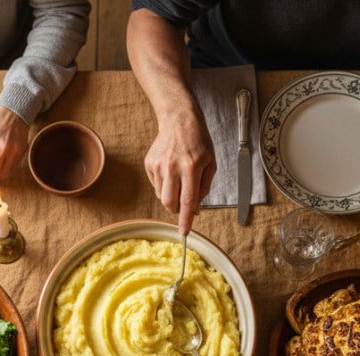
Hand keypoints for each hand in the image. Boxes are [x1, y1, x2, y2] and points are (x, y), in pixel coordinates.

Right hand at [143, 108, 214, 234]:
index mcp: (191, 167)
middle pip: (169, 203)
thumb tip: (194, 209)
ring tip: (179, 180)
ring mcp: (158, 165)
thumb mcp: (210, 162)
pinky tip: (171, 171)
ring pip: (161, 196)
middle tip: (184, 202)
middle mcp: (172, 167)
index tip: (184, 233)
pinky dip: (164, 186)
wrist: (179, 119)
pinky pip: (156, 186)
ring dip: (171, 196)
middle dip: (177, 210)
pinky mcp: (149, 164)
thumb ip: (203, 187)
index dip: (186, 219)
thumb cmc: (198, 141)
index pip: (187, 200)